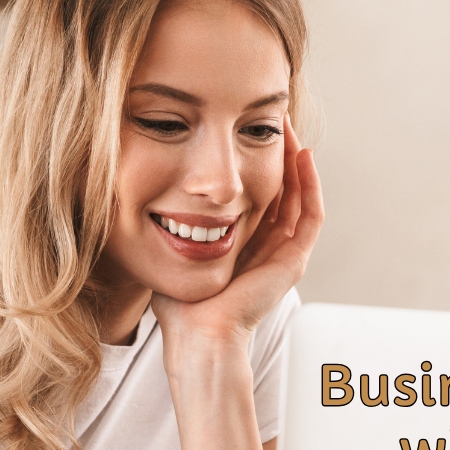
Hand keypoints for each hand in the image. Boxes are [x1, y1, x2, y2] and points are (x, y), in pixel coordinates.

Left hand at [151, 115, 323, 343]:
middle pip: (283, 188)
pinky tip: (303, 154)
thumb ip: (165, 224)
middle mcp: (268, 247)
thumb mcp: (171, 249)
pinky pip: (311, 215)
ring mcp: (284, 254)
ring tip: (287, 126)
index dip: (254, 158)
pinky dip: (310, 183)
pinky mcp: (293, 261)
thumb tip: (139, 190)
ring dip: (297, 159)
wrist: (195, 334)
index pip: (258, 192)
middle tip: (271, 115)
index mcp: (244, 245)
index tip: (242, 127)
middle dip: (278, 150)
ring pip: (301, 195)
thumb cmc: (177, 303)